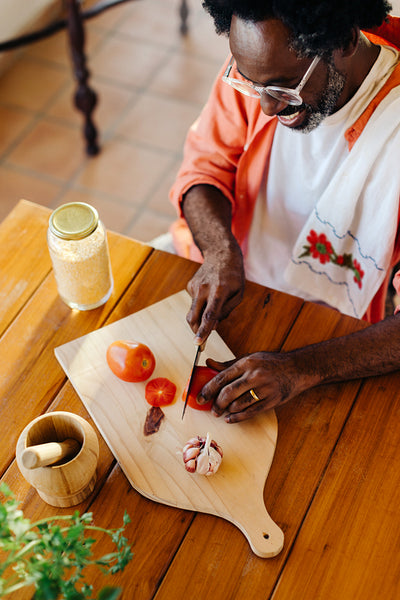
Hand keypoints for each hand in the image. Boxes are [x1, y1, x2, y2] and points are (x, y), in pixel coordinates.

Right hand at [186, 245, 244, 343]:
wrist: (221, 254)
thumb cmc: (234, 277)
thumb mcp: (239, 294)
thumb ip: (226, 311)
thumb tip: (213, 325)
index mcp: (219, 292)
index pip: (209, 315)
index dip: (203, 330)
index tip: (197, 342)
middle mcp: (204, 289)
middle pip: (194, 317)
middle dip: (196, 331)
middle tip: (200, 340)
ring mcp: (195, 287)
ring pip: (193, 311)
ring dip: (199, 318)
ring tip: (212, 306)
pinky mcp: (190, 285)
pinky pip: (194, 302)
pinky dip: (201, 304)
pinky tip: (208, 294)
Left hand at [198, 352, 313, 422]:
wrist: (297, 369)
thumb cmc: (271, 362)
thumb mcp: (249, 358)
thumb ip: (228, 363)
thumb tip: (208, 363)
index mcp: (247, 363)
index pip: (222, 377)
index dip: (208, 389)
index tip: (200, 398)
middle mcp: (254, 375)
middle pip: (228, 393)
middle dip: (216, 403)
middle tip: (211, 409)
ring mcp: (264, 389)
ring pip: (238, 404)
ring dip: (227, 411)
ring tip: (221, 412)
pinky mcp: (272, 401)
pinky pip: (251, 412)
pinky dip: (238, 417)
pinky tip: (231, 419)